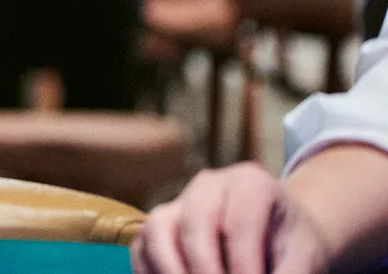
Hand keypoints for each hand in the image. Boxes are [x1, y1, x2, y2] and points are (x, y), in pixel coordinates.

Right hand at [131, 163, 330, 273]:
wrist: (280, 236)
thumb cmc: (293, 246)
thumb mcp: (307, 259)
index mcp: (251, 184)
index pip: (240, 225)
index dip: (244, 268)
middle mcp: (208, 185)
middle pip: (194, 224)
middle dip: (205, 271)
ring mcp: (178, 203)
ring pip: (157, 229)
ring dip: (171, 271)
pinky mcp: (159, 226)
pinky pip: (142, 248)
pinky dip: (151, 273)